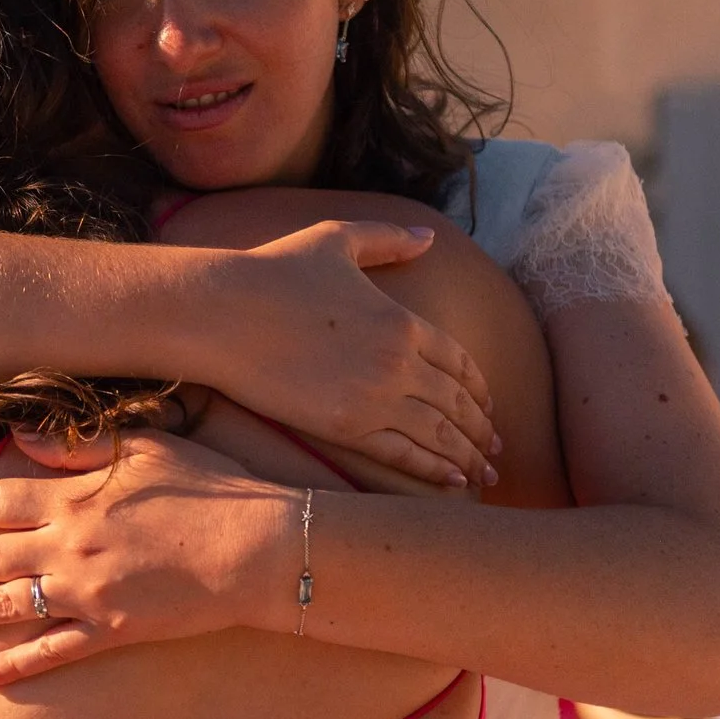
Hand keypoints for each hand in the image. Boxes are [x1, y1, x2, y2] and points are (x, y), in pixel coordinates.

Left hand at [0, 431, 295, 686]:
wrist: (259, 548)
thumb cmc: (208, 489)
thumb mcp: (142, 450)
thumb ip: (74, 449)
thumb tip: (16, 436)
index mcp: (72, 499)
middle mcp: (69, 547)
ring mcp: (88, 593)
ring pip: (5, 608)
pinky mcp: (113, 630)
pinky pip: (52, 651)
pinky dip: (14, 666)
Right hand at [202, 221, 496, 487]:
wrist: (221, 311)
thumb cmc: (273, 270)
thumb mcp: (336, 240)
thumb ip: (388, 239)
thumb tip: (429, 237)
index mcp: (403, 319)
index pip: (459, 361)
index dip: (479, 387)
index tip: (489, 406)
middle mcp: (399, 362)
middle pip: (457, 402)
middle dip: (482, 428)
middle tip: (497, 449)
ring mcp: (374, 397)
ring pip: (439, 433)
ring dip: (468, 456)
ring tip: (485, 475)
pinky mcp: (345, 427)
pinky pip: (404, 454)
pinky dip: (435, 470)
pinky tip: (454, 481)